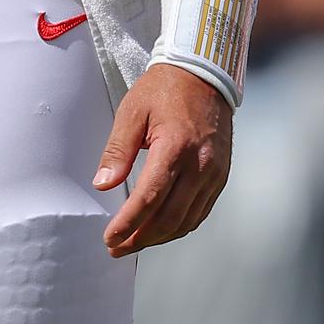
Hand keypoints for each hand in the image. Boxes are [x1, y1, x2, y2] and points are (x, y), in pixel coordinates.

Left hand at [94, 63, 232, 255]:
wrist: (204, 76)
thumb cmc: (163, 90)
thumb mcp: (132, 112)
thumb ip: (118, 150)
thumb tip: (103, 183)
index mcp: (176, 147)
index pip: (150, 198)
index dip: (128, 223)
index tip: (109, 237)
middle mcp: (201, 166)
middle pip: (170, 217)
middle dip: (141, 238)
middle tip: (116, 247)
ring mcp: (215, 174)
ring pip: (187, 220)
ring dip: (160, 237)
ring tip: (134, 243)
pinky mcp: (221, 176)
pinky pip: (200, 211)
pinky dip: (179, 226)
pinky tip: (160, 230)